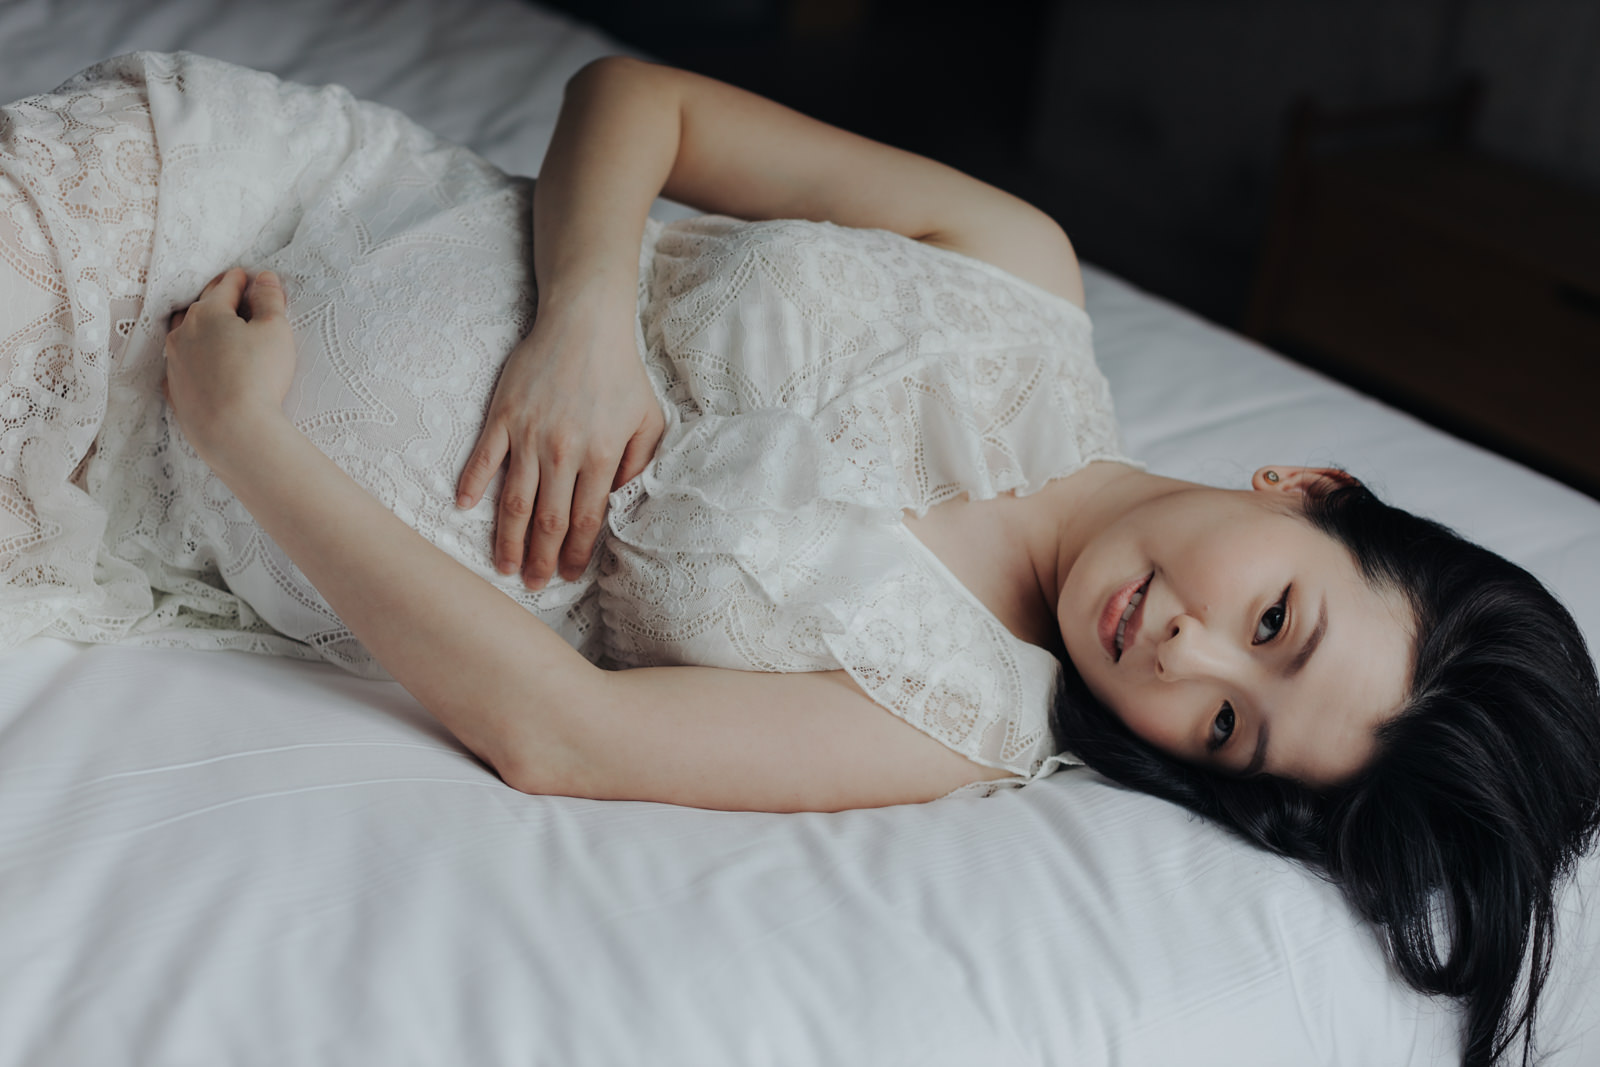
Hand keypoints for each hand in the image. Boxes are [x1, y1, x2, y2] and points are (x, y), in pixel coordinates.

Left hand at [163, 268, 296, 462]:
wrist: (234, 430)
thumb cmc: (259, 376)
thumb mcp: (276, 331)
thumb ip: (270, 300)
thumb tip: (264, 278)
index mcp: (208, 312)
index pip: (226, 287)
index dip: (239, 280)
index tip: (246, 276)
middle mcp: (184, 332)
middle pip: (201, 307)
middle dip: (217, 298)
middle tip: (232, 296)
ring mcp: (174, 362)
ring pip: (184, 334)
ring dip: (199, 327)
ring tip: (213, 327)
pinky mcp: (174, 390)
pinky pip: (180, 365)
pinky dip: (190, 359)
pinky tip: (198, 364)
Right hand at [456, 292, 663, 588]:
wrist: (585, 323)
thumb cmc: (620, 374)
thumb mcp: (648, 421)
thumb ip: (639, 466)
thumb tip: (623, 506)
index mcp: (599, 457)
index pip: (586, 520)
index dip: (575, 553)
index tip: (568, 575)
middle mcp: (562, 452)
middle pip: (547, 520)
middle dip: (540, 558)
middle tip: (533, 585)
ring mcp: (528, 435)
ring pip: (514, 500)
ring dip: (507, 538)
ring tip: (504, 566)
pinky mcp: (503, 416)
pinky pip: (483, 457)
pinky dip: (472, 484)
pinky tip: (464, 508)